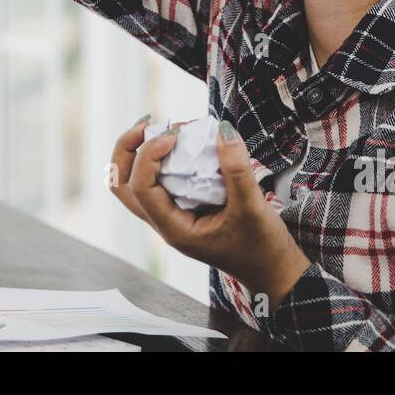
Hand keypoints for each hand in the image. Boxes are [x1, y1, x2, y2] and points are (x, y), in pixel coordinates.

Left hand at [108, 116, 312, 306]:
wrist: (273, 272)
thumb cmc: (262, 247)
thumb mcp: (253, 207)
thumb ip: (237, 170)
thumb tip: (223, 129)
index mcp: (174, 229)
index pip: (140, 188)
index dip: (148, 155)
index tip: (176, 135)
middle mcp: (165, 223)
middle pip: (122, 185)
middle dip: (128, 148)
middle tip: (151, 122)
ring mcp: (171, 216)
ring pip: (135, 183)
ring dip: (141, 152)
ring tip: (167, 128)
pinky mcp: (183, 208)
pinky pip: (158, 181)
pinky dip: (161, 158)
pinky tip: (184, 142)